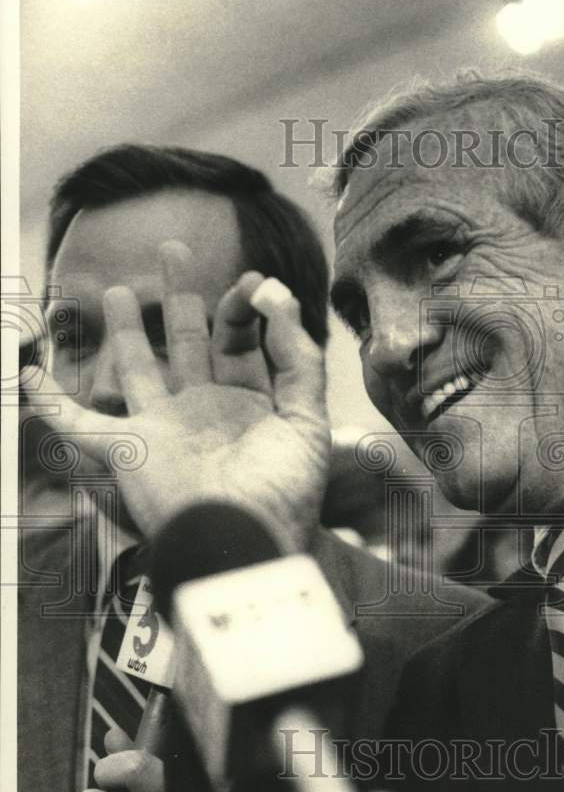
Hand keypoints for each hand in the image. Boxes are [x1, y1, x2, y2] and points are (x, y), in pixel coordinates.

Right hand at [26, 242, 329, 550]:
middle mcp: (205, 411)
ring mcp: (164, 428)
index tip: (253, 282)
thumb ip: (298, 356)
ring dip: (127, 330)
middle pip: (188, 340)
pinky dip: (48, 402)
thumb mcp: (307, 418)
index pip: (242, 341)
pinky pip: (77, 424)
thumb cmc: (284, 490)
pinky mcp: (127, 450)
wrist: (248, 542)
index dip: (244, 307)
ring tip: (122, 289)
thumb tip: (276, 293)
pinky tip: (27, 374)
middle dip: (180, 296)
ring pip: (137, 367)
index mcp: (249, 404)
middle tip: (172, 248)